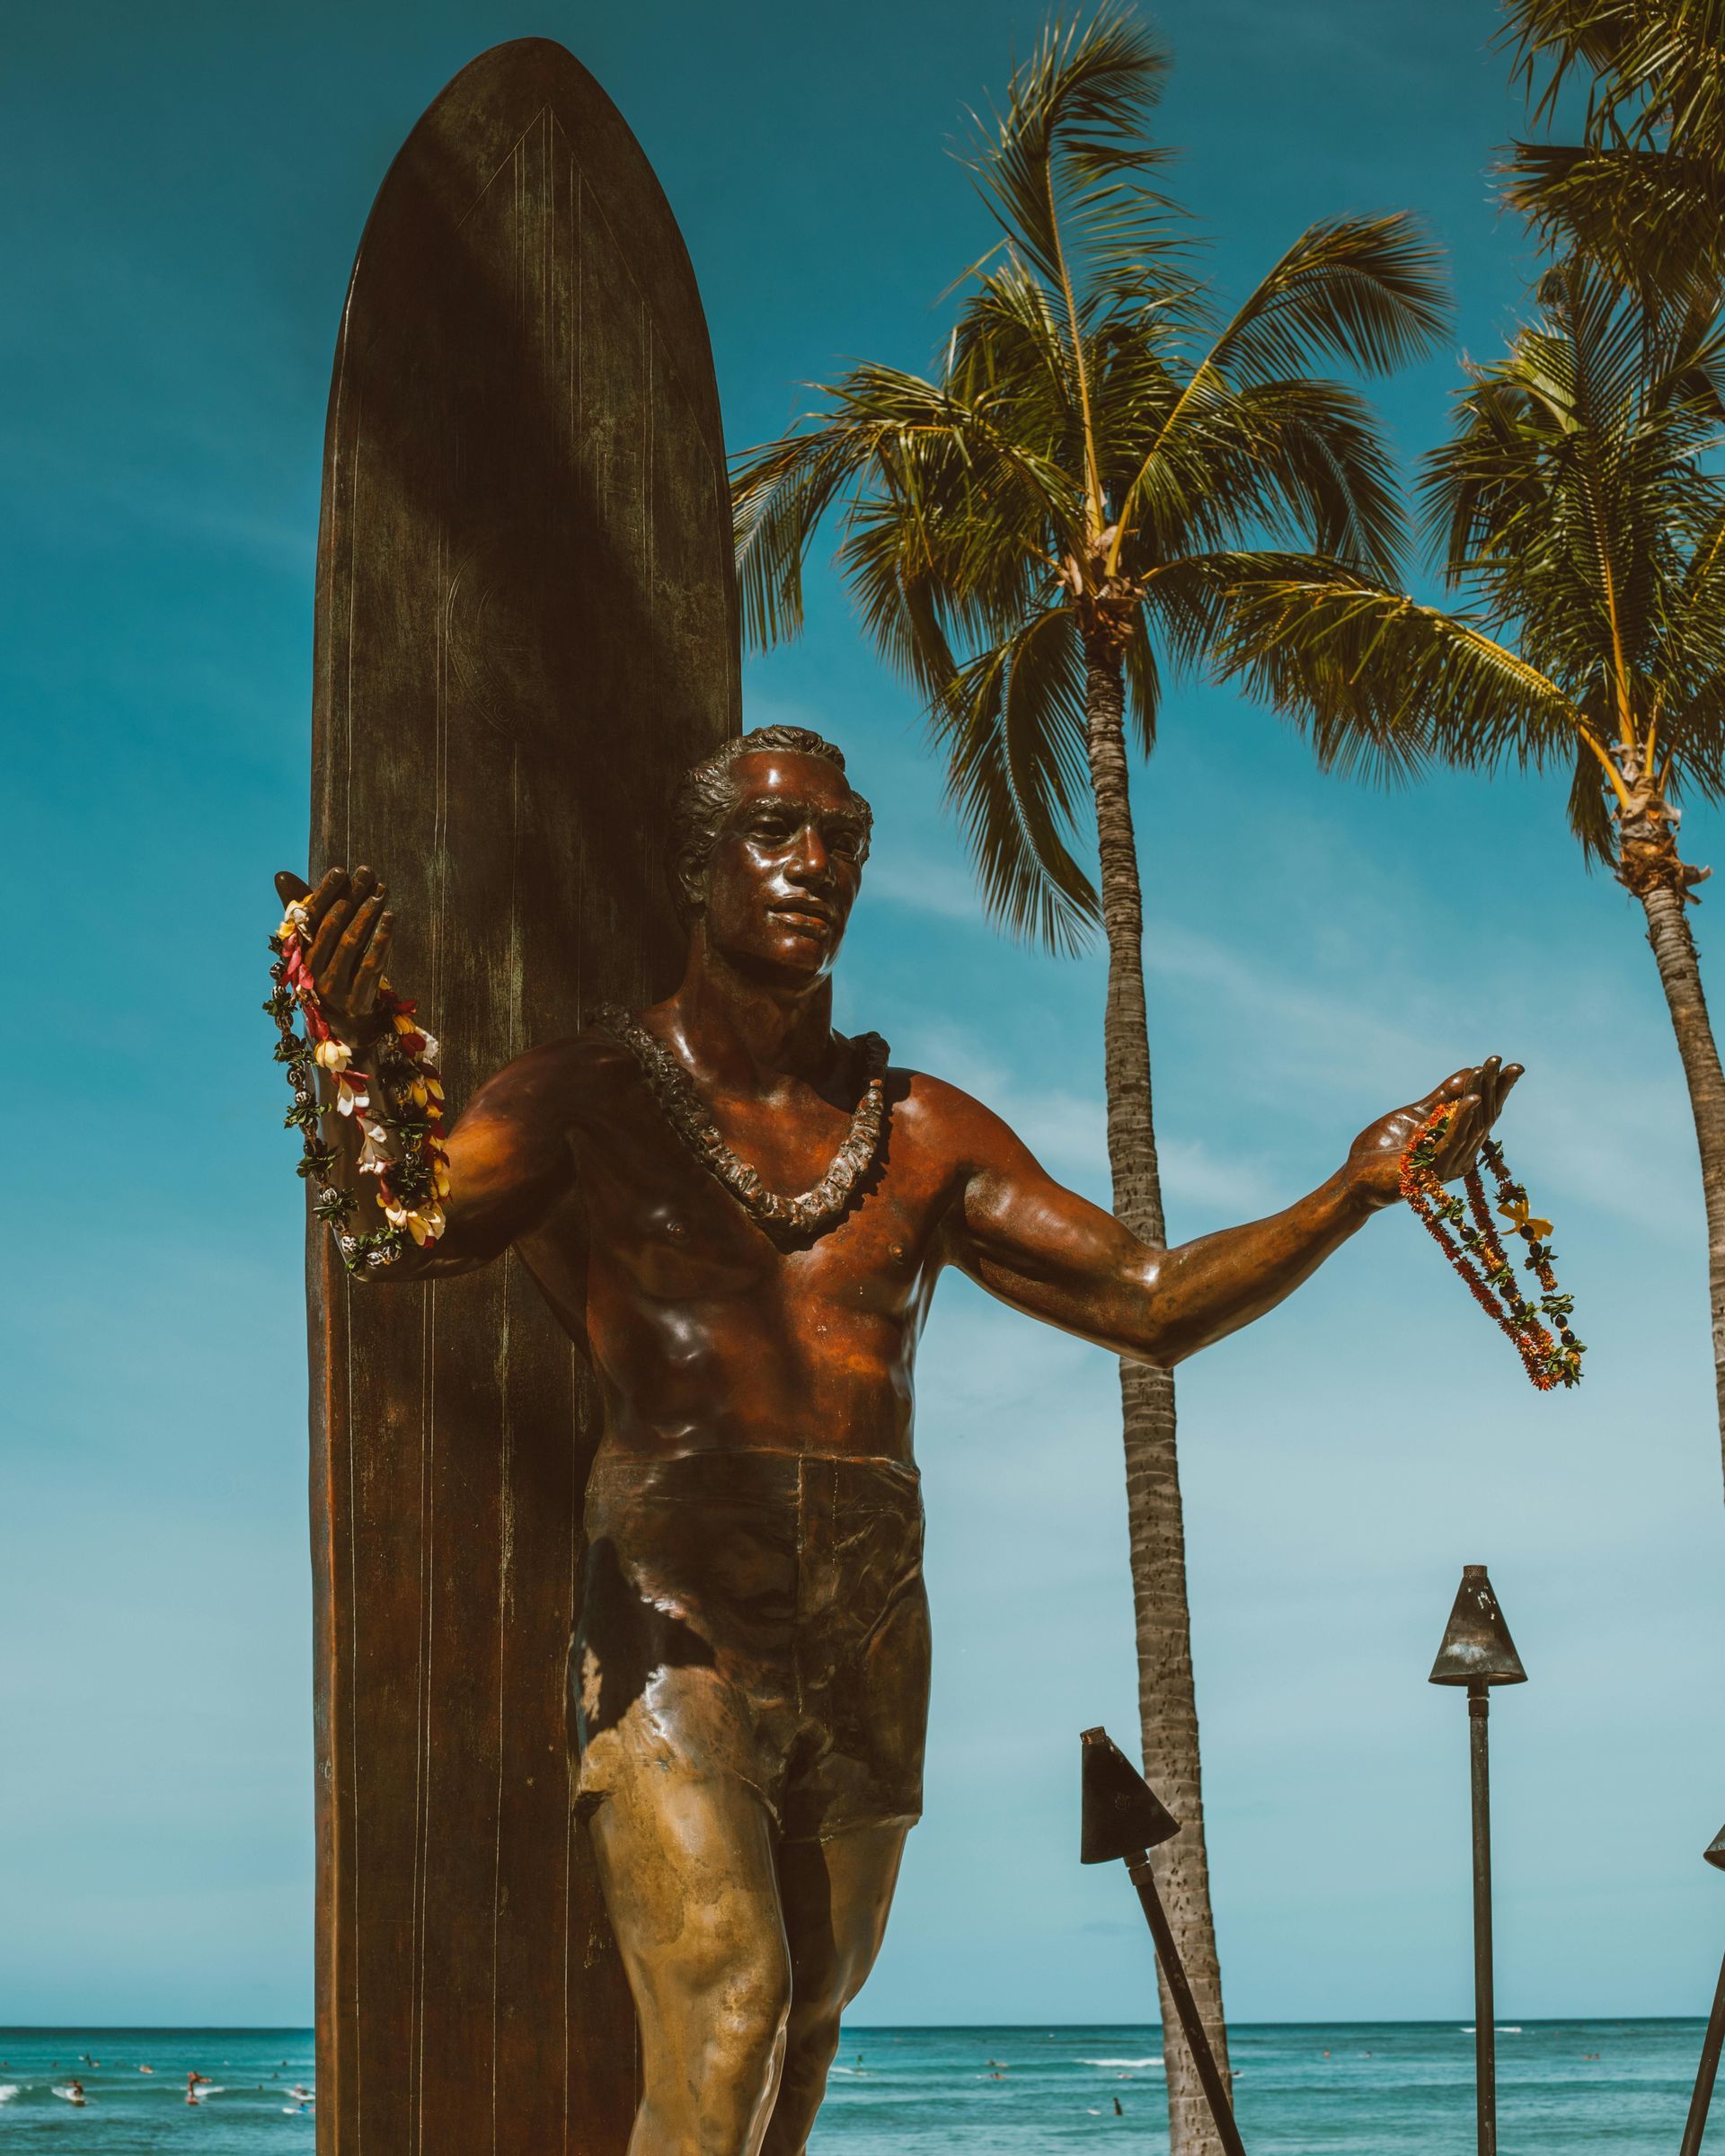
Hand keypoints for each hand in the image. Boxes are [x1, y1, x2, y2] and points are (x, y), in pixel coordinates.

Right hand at [275, 865, 394, 1041]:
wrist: (345, 1025)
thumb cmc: (332, 972)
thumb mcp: (320, 942)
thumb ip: (307, 909)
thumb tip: (282, 875)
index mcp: (301, 953)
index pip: (310, 917)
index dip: (325, 892)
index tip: (341, 870)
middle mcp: (312, 969)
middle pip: (332, 927)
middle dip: (351, 897)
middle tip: (367, 872)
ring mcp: (333, 987)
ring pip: (350, 944)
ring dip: (367, 914)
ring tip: (381, 892)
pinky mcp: (356, 1000)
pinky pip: (370, 966)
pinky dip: (381, 941)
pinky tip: (390, 918)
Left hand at [1343, 1056, 1522, 1210]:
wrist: (1356, 1176)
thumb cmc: (1386, 1147)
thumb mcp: (1417, 1114)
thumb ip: (1442, 1098)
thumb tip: (1470, 1071)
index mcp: (1459, 1143)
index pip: (1485, 1113)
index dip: (1500, 1090)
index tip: (1515, 1066)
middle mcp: (1461, 1156)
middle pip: (1485, 1118)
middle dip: (1494, 1088)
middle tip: (1500, 1061)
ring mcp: (1448, 1165)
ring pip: (1472, 1127)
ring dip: (1479, 1095)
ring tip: (1485, 1071)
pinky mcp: (1431, 1170)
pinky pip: (1452, 1141)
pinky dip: (1462, 1118)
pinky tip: (1471, 1098)